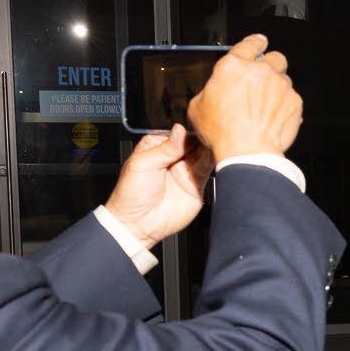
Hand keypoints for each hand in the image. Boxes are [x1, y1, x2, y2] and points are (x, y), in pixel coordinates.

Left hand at [103, 124, 214, 248]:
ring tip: (218, 144)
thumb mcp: (143, 164)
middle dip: (204, 138)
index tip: (201, 126)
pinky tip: (219, 156)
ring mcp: (186, 171)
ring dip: (212, 149)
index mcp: (158, 146)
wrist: (138, 224)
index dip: (190, 130)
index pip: (179, 133)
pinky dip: (216, 163)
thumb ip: (165, 147)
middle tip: (213, 134)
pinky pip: (209, 171)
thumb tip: (180, 130)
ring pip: (205, 154)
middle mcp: (174, 157)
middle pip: (195, 142)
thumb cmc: (131, 195)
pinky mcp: (197, 185)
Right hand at [186, 34, 302, 160]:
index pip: (249, 43)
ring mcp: (280, 85)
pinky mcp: (294, 101)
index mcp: (233, 66)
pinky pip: (292, 98)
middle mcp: (260, 71)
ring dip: (277, 88)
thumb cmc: (223, 132)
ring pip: (284, 78)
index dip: (255, 42)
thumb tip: (214, 93)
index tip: (259, 42)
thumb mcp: (198, 107)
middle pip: (274, 57)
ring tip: (266, 106)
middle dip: (270, 66)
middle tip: (263, 79)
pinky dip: (286, 106)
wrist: (247, 151)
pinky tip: (274, 118)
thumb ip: (210, 91)